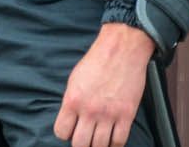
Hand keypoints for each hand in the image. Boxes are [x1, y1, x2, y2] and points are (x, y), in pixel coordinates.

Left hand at [53, 22, 154, 146]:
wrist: (121, 51)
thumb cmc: (96, 62)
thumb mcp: (74, 80)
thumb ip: (71, 101)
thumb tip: (70, 119)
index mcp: (72, 100)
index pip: (62, 132)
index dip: (64, 134)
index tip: (69, 132)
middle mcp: (89, 110)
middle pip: (80, 144)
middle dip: (80, 145)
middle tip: (84, 140)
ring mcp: (109, 114)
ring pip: (100, 146)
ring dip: (98, 145)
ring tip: (97, 141)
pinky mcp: (127, 115)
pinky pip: (119, 141)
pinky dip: (115, 144)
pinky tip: (112, 140)